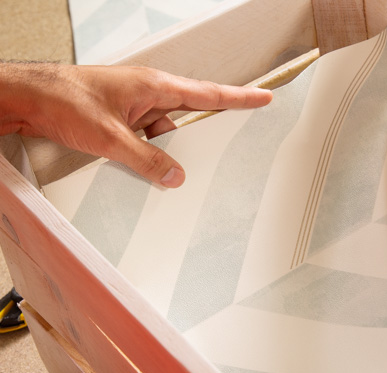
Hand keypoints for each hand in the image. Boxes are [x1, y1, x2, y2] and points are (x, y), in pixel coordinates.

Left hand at [0, 63, 272, 186]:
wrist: (27, 98)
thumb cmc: (64, 101)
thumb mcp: (111, 138)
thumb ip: (147, 159)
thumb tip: (176, 176)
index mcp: (155, 86)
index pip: (208, 93)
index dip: (239, 98)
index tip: (264, 97)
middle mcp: (149, 93)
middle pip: (191, 115)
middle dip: (204, 134)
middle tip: (227, 146)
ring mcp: (135, 105)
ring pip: (168, 131)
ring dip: (168, 150)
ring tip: (165, 168)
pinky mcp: (122, 118)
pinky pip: (149, 137)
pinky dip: (149, 153)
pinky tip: (143, 168)